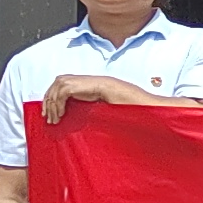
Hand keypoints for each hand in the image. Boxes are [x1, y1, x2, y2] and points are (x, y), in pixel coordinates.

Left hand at [40, 70, 158, 119]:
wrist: (153, 111)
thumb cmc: (137, 116)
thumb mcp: (111, 114)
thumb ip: (97, 113)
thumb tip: (82, 121)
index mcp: (97, 86)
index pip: (67, 84)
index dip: (55, 98)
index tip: (51, 115)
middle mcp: (96, 81)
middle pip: (61, 80)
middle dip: (49, 98)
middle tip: (48, 117)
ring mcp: (97, 82)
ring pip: (61, 83)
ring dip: (53, 101)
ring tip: (54, 118)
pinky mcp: (99, 86)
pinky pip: (68, 89)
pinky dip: (60, 101)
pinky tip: (61, 115)